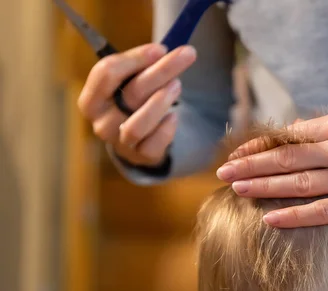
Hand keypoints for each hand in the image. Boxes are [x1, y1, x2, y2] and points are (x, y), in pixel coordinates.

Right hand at [78, 43, 196, 165]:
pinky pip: (154, 144)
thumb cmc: (130, 103)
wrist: (136, 141)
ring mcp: (120, 143)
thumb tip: (162, 52)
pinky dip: (166, 129)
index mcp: (91, 100)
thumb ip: (137, 67)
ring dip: (161, 102)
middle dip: (161, 71)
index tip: (161, 48)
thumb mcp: (126, 83)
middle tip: (186, 55)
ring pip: (138, 124)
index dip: (135, 58)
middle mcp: (101, 123)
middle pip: (130, 93)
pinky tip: (174, 116)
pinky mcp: (141, 156)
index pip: (106, 73)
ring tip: (178, 85)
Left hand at [216, 108, 327, 226]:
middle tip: (222, 174)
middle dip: (250, 166)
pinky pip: (324, 211)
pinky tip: (271, 218)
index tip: (238, 154)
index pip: (291, 136)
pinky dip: (294, 215)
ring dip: (264, 188)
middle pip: (286, 159)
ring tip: (237, 192)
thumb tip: (300, 139)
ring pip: (299, 184)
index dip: (260, 146)